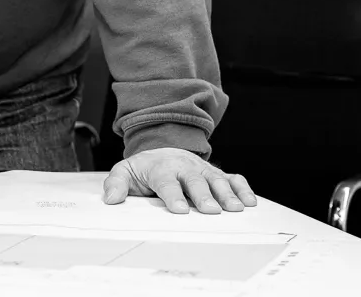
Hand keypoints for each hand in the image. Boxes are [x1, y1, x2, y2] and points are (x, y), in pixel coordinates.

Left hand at [102, 147, 256, 213]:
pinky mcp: (216, 174)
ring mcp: (202, 170)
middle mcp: (184, 168)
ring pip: (216, 180)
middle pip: (195, 181)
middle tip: (210, 210)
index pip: (166, 182)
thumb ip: (117, 184)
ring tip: (236, 209)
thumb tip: (110, 200)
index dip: (173, 195)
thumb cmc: (145, 168)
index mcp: (161, 168)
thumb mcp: (126, 172)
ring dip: (227, 193)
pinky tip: (250, 202)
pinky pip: (232, 178)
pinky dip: (243, 188)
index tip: (179, 210)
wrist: (164, 149)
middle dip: (203, 195)